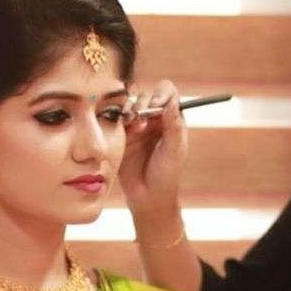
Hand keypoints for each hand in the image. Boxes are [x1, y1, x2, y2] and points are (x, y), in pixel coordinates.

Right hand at [118, 80, 187, 215]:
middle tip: (141, 119)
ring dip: (130, 110)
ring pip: (130, 104)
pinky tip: (124, 129)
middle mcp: (154, 119)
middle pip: (147, 95)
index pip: (168, 93)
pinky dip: (119, 118)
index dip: (161, 93)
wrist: (146, 196)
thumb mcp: (173, 152)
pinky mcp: (122, 135)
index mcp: (171, 120)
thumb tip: (172, 103)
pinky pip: (117, 118)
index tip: (156, 105)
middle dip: (144, 103)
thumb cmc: (166, 176)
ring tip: (133, 126)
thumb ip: (173, 127)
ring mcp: (137, 126)